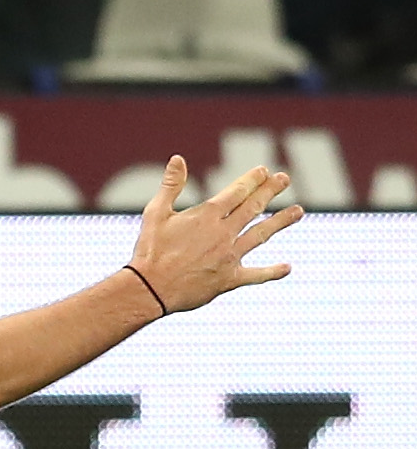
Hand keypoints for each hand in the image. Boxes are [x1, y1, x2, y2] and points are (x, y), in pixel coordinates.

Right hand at [128, 157, 303, 313]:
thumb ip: (171, 186)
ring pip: (261, 234)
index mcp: (207, 216)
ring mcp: (229, 256)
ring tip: (298, 211)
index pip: (237, 191)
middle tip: (284, 179)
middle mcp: (224, 233)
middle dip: (270, 191)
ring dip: (280, 221)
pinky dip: (272, 272)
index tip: (264, 171)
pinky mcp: (229, 279)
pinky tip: (287, 268)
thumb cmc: (149, 251)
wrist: (150, 290)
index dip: (252, 179)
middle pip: (253, 207)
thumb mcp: (155, 214)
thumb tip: (178, 159)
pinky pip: (256, 275)